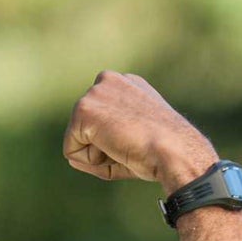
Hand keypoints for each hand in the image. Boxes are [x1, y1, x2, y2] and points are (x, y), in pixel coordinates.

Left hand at [63, 72, 219, 195]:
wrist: (172, 150)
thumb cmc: (157, 153)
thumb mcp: (130, 142)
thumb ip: (100, 145)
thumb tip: (70, 157)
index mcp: (124, 84)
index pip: (97, 121)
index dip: (112, 141)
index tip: (137, 138)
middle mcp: (108, 81)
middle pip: (83, 130)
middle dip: (101, 147)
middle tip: (131, 143)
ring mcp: (94, 92)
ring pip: (75, 140)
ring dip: (97, 154)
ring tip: (124, 144)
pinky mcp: (83, 109)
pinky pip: (71, 151)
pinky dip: (91, 159)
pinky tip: (115, 146)